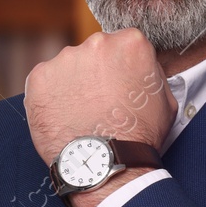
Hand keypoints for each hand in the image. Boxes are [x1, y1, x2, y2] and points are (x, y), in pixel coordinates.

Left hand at [24, 27, 174, 166]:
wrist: (105, 163)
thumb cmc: (139, 137)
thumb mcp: (166, 100)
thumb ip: (151, 74)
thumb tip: (142, 70)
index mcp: (131, 43)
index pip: (122, 46)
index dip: (120, 69)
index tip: (117, 87)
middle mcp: (97, 43)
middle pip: (93, 52)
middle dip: (95, 73)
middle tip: (99, 103)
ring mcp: (65, 59)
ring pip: (67, 67)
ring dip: (72, 85)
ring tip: (80, 114)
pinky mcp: (39, 77)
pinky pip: (44, 82)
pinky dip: (50, 97)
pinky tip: (63, 117)